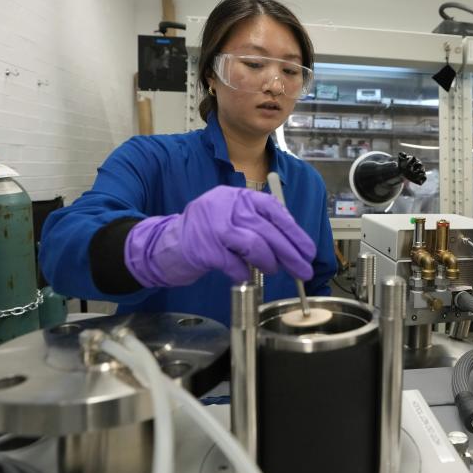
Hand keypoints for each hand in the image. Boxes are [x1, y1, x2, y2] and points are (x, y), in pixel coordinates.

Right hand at [125, 186, 315, 286]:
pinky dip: (243, 273)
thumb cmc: (205, 234)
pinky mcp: (203, 247)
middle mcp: (226, 205)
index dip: (294, 231)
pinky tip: (246, 277)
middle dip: (291, 253)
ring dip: (270, 262)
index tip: (308, 249)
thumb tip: (291, 241)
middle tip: (304, 271)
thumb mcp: (232, 217)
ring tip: (274, 271)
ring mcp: (213, 225)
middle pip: (268, 229)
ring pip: (255, 244)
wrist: (164, 244)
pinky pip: (233, 263)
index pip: (274, 209)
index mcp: (238, 195)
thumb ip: (257, 222)